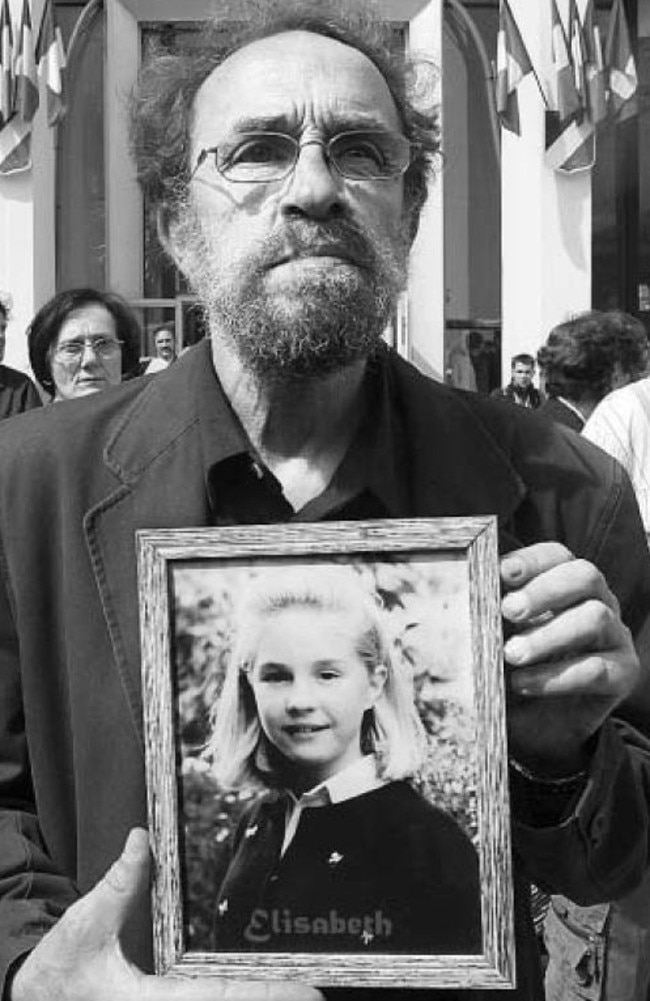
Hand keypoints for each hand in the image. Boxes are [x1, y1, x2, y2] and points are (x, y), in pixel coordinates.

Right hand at [10, 828, 321, 1000]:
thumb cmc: (58, 974)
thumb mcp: (83, 926)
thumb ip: (116, 886)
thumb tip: (140, 838)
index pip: (222, 999)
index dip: (266, 995)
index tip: (307, 991)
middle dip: (274, 1000)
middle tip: (316, 993)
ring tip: (302, 995)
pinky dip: (236, 999)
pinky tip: (258, 993)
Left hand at [501, 542, 639, 775]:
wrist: (538, 730)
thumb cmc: (514, 670)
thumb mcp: (498, 642)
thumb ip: (489, 619)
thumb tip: (462, 600)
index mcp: (566, 585)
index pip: (557, 556)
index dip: (532, 560)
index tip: (502, 573)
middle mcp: (597, 602)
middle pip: (585, 575)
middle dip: (544, 591)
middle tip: (508, 611)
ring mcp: (614, 636)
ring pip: (595, 618)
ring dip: (548, 635)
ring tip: (511, 654)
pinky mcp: (622, 674)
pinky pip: (598, 669)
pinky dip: (556, 677)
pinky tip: (524, 684)